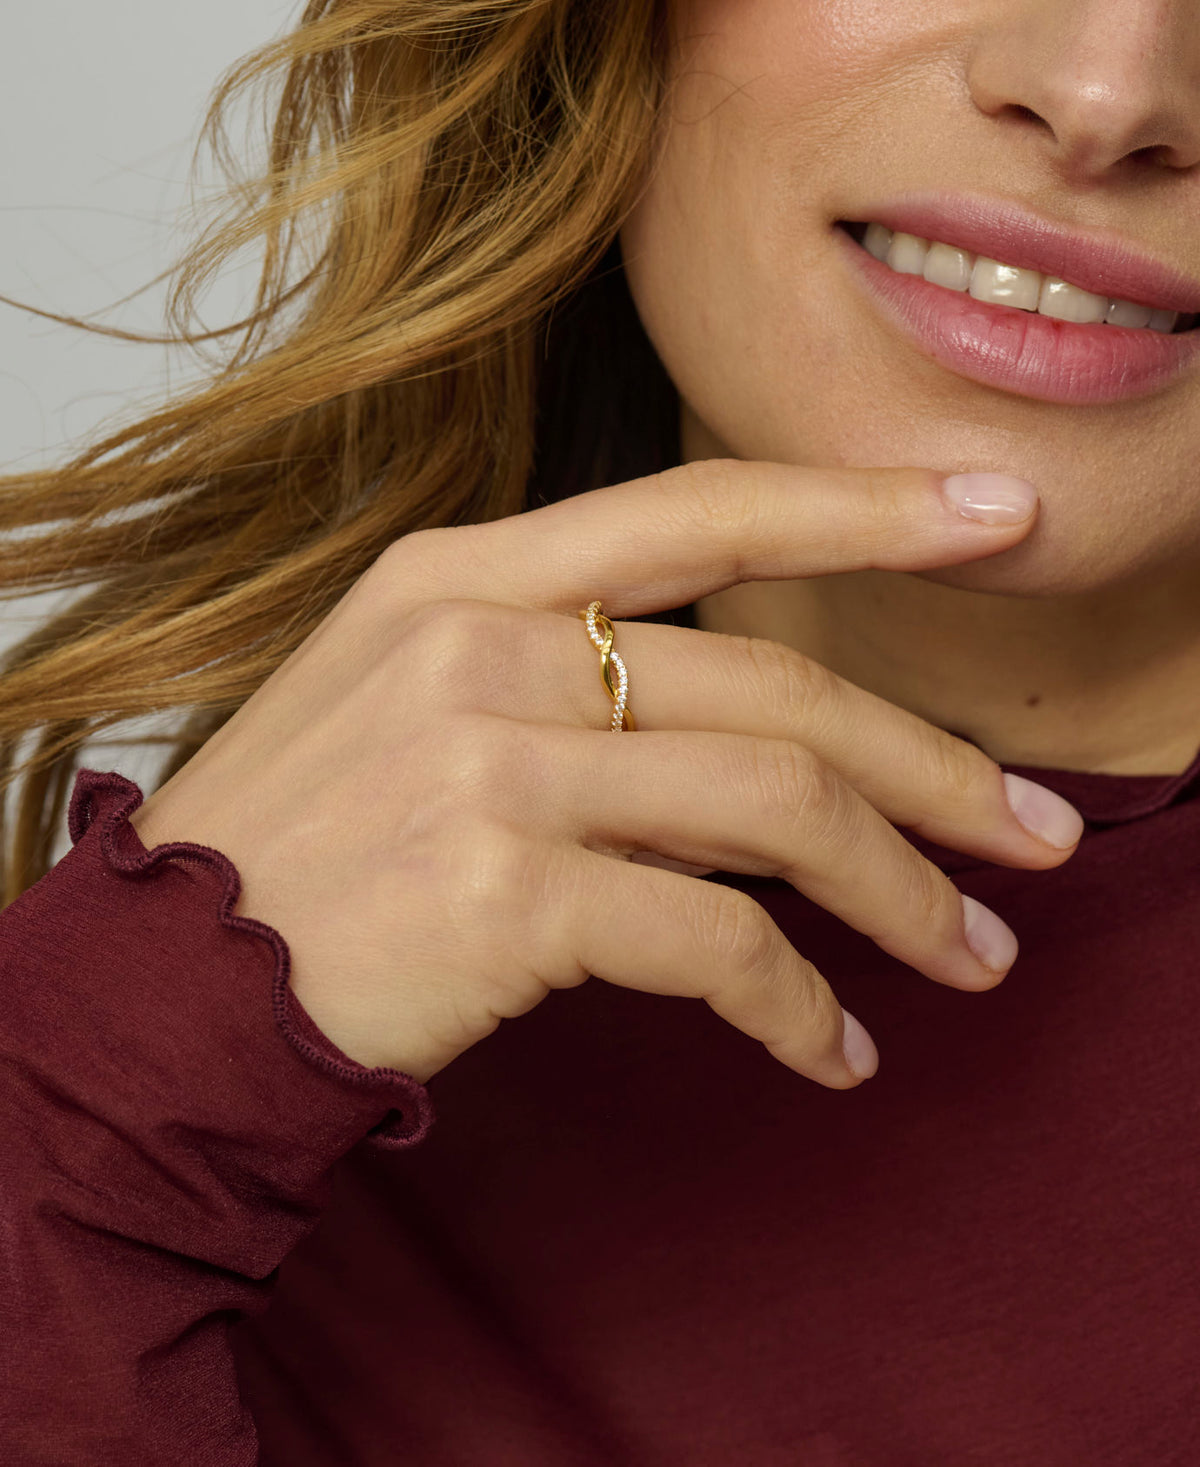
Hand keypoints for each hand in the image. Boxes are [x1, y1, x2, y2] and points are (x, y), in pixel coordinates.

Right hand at [128, 460, 1078, 1089]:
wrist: (171, 983)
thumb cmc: (307, 844)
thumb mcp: (420, 706)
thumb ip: (576, 686)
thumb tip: (760, 740)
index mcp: (464, 574)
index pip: (706, 508)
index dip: (867, 508)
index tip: (999, 514)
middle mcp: (483, 645)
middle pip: (780, 686)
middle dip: (934, 768)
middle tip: (1037, 837)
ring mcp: (490, 763)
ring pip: (775, 811)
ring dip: (902, 893)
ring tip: (973, 956)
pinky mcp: (504, 894)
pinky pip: (712, 942)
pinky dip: (797, 1004)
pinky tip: (834, 1051)